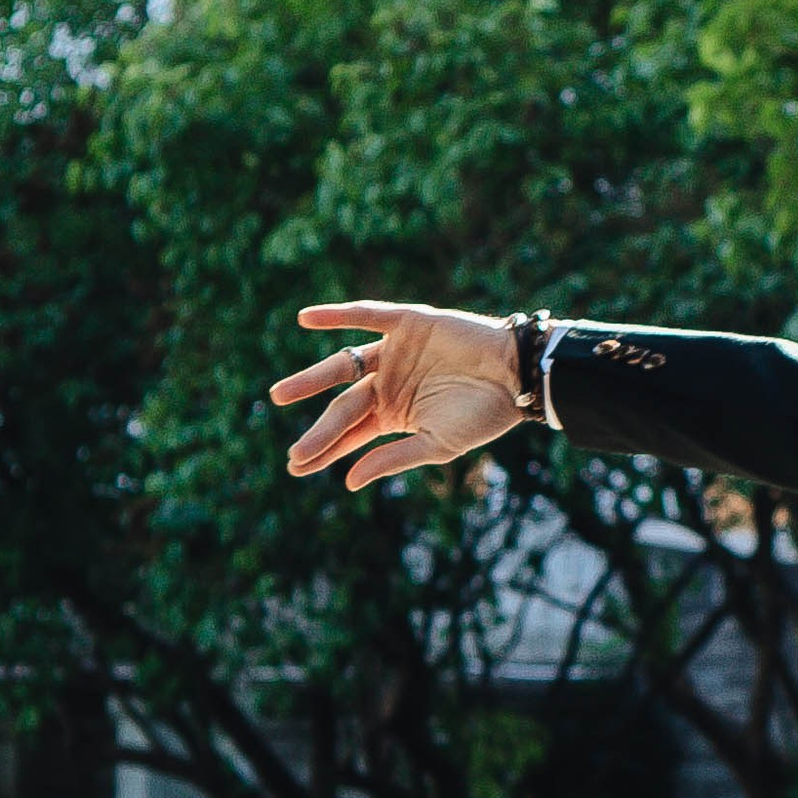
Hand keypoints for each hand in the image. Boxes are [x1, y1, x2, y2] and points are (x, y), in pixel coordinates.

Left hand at [269, 299, 521, 491]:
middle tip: (294, 452)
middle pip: (343, 406)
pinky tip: (305, 319)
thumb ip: (393, 459)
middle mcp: (388, 383)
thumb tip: (349, 483)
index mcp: (393, 414)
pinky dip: (336, 315)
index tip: (296, 467)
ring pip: (343, 365)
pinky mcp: (406, 323)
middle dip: (319, 430)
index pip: (350, 434)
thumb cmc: (483, 415)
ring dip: (311, 379)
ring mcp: (394, 352)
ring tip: (280, 396)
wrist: (517, 374)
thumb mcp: (437, 444)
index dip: (324, 449)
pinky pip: (365, 316)